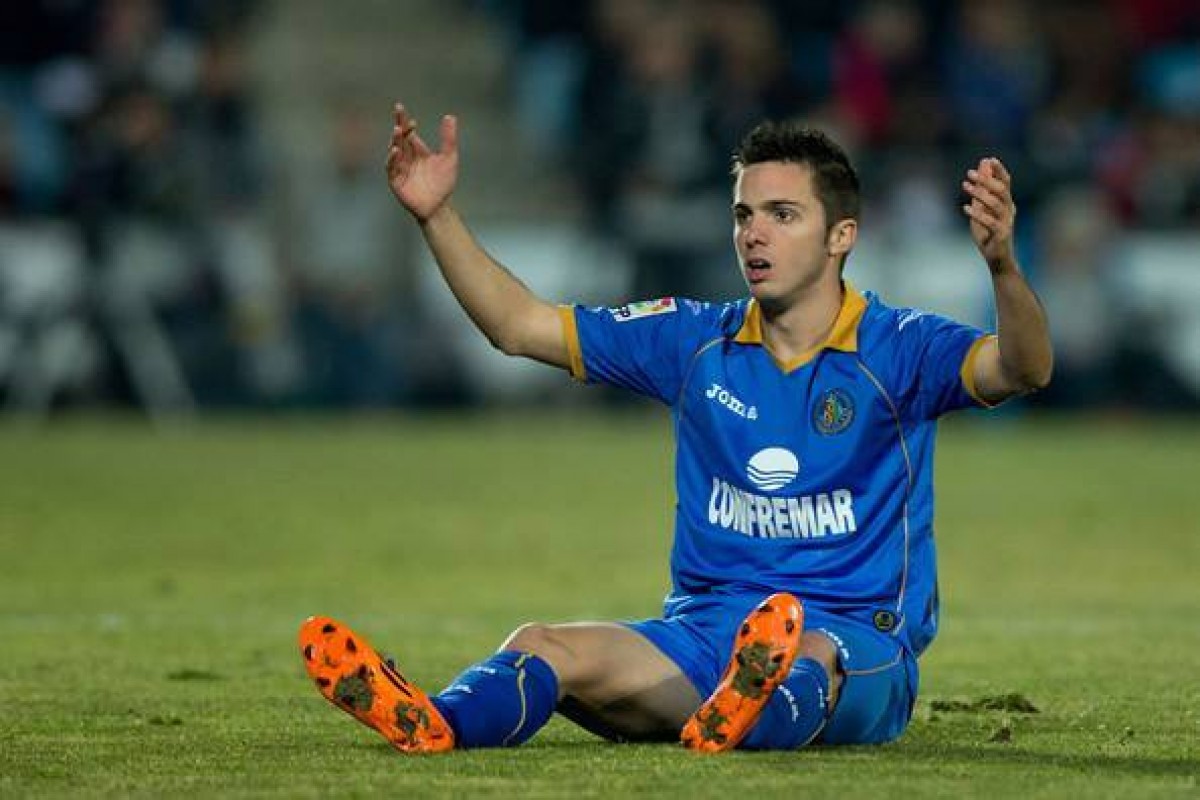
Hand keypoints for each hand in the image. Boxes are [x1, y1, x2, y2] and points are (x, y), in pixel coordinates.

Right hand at [386, 103, 458, 222]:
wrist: (440, 205)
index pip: (408, 132)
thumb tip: (450, 116)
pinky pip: (391, 168)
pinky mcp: (396, 181)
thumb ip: (448, 138)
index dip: (406, 122)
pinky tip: (395, 150)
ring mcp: (400, 168)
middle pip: (400, 138)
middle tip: (398, 112)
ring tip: (398, 130)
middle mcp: (406, 157)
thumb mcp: (449, 157)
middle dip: (399, 126)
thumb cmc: (443, 182)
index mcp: (417, 150)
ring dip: (395, 140)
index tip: (405, 113)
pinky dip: (392, 159)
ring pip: (394, 151)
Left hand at [962, 157, 1015, 269]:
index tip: (988, 159)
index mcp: (1006, 203)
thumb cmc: (988, 234)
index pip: (1006, 182)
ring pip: (996, 204)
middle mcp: (1009, 210)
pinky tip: (965, 207)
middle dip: (986, 180)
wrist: (998, 259)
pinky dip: (977, 214)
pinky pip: (990, 222)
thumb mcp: (981, 210)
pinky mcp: (1002, 234)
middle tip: (969, 173)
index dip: (999, 170)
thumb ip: (981, 191)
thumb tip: (981, 169)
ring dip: (980, 193)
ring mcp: (1007, 222)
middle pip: (1002, 190)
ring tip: (965, 185)